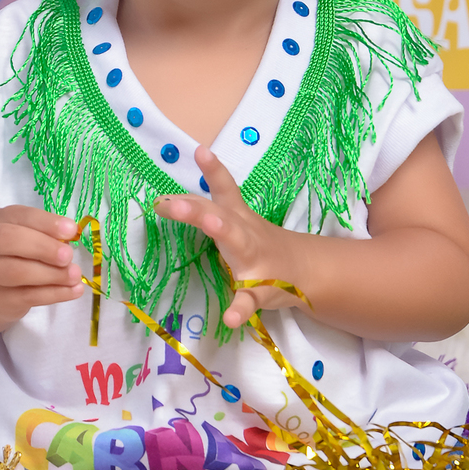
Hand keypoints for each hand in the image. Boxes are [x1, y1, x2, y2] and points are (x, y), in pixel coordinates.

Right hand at [0, 206, 82, 331]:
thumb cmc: (13, 256)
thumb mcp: (24, 237)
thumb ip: (44, 234)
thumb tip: (72, 235)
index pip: (19, 216)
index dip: (46, 223)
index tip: (71, 230)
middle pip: (7, 240)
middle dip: (43, 247)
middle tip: (68, 256)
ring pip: (15, 272)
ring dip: (51, 274)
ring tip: (75, 275)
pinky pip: (27, 296)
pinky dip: (54, 293)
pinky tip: (73, 290)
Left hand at [154, 147, 305, 328]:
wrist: (305, 271)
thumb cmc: (258, 242)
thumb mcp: (234, 220)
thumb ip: (202, 209)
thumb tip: (163, 199)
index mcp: (237, 217)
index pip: (224, 189)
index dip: (214, 170)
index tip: (199, 150)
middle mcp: (245, 233)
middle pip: (220, 215)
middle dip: (196, 209)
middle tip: (170, 203)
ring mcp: (255, 261)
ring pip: (238, 245)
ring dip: (223, 233)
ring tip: (210, 225)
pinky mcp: (261, 291)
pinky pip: (249, 300)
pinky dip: (240, 309)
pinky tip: (229, 319)